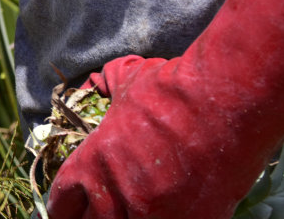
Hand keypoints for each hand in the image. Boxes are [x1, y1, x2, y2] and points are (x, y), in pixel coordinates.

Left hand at [47, 0, 283, 218]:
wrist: (222, 101)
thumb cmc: (168, 88)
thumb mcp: (124, 80)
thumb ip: (103, 87)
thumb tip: (94, 82)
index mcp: (90, 166)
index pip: (61, 203)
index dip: (63, 204)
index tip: (69, 203)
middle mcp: (113, 198)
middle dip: (89, 216)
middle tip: (97, 208)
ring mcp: (149, 216)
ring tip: (129, 209)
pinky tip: (163, 211)